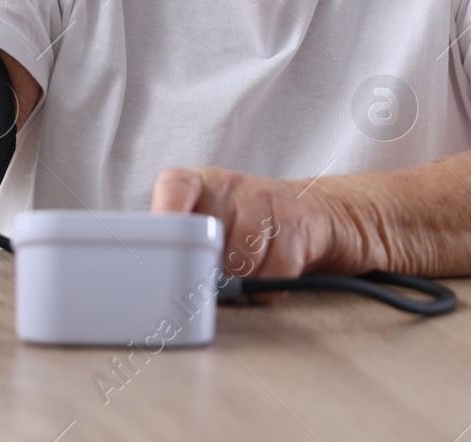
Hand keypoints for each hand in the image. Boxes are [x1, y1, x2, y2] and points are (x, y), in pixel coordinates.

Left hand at [149, 166, 334, 297]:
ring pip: (241, 261)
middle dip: (209, 271)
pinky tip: (266, 273)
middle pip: (208, 242)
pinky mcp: (295, 224)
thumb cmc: (241, 224)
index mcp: (197, 183)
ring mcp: (265, 200)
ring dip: (240, 281)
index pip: (174, 189)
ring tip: (243, 272)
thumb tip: (163, 279)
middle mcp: (229, 185)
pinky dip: (267, 287)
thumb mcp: (205, 222)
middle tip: (211, 277)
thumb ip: (181, 242)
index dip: (167, 218)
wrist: (307, 212)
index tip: (163, 253)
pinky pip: (272, 274)